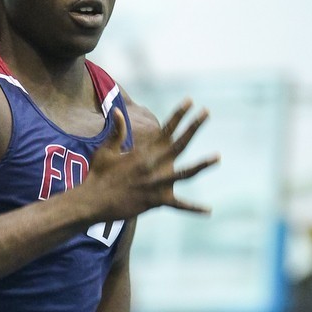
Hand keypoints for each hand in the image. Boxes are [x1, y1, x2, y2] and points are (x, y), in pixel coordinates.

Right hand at [85, 99, 219, 219]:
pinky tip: (208, 210)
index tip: (189, 101)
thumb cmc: (98, 175)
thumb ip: (116, 132)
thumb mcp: (106, 150)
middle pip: (180, 144)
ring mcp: (157, 184)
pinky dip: (193, 208)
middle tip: (207, 112)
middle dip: (194, 127)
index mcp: (143, 152)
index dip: (178, 114)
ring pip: (185, 173)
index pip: (165, 129)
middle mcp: (154, 166)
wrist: (93, 201)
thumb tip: (116, 110)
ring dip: (202, 165)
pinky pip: (179, 205)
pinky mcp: (156, 202)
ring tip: (218, 157)